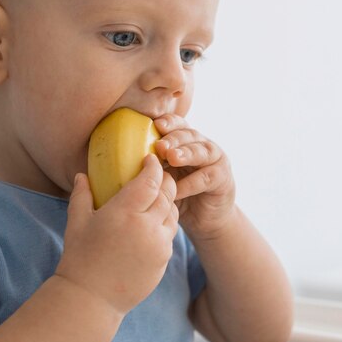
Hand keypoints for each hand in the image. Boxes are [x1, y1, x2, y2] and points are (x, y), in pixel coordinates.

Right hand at [56, 154, 178, 314]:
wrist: (91, 299)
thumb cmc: (79, 258)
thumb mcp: (77, 222)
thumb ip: (82, 195)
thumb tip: (82, 175)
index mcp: (125, 212)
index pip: (151, 180)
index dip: (153, 167)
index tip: (149, 159)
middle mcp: (146, 226)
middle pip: (167, 193)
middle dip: (164, 180)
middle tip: (156, 175)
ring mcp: (158, 244)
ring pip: (172, 212)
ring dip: (167, 201)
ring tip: (155, 198)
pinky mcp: (163, 259)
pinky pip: (170, 233)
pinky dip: (165, 223)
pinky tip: (152, 222)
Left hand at [154, 114, 235, 240]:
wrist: (204, 219)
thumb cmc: (178, 195)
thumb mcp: (163, 178)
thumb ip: (151, 166)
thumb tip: (118, 161)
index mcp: (186, 141)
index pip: (178, 124)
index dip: (169, 122)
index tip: (155, 124)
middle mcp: (202, 146)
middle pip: (189, 135)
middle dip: (174, 138)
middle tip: (159, 145)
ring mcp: (216, 160)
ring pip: (201, 152)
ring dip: (186, 154)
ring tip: (171, 158)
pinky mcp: (223, 179)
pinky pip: (206, 177)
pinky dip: (190, 183)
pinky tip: (177, 190)